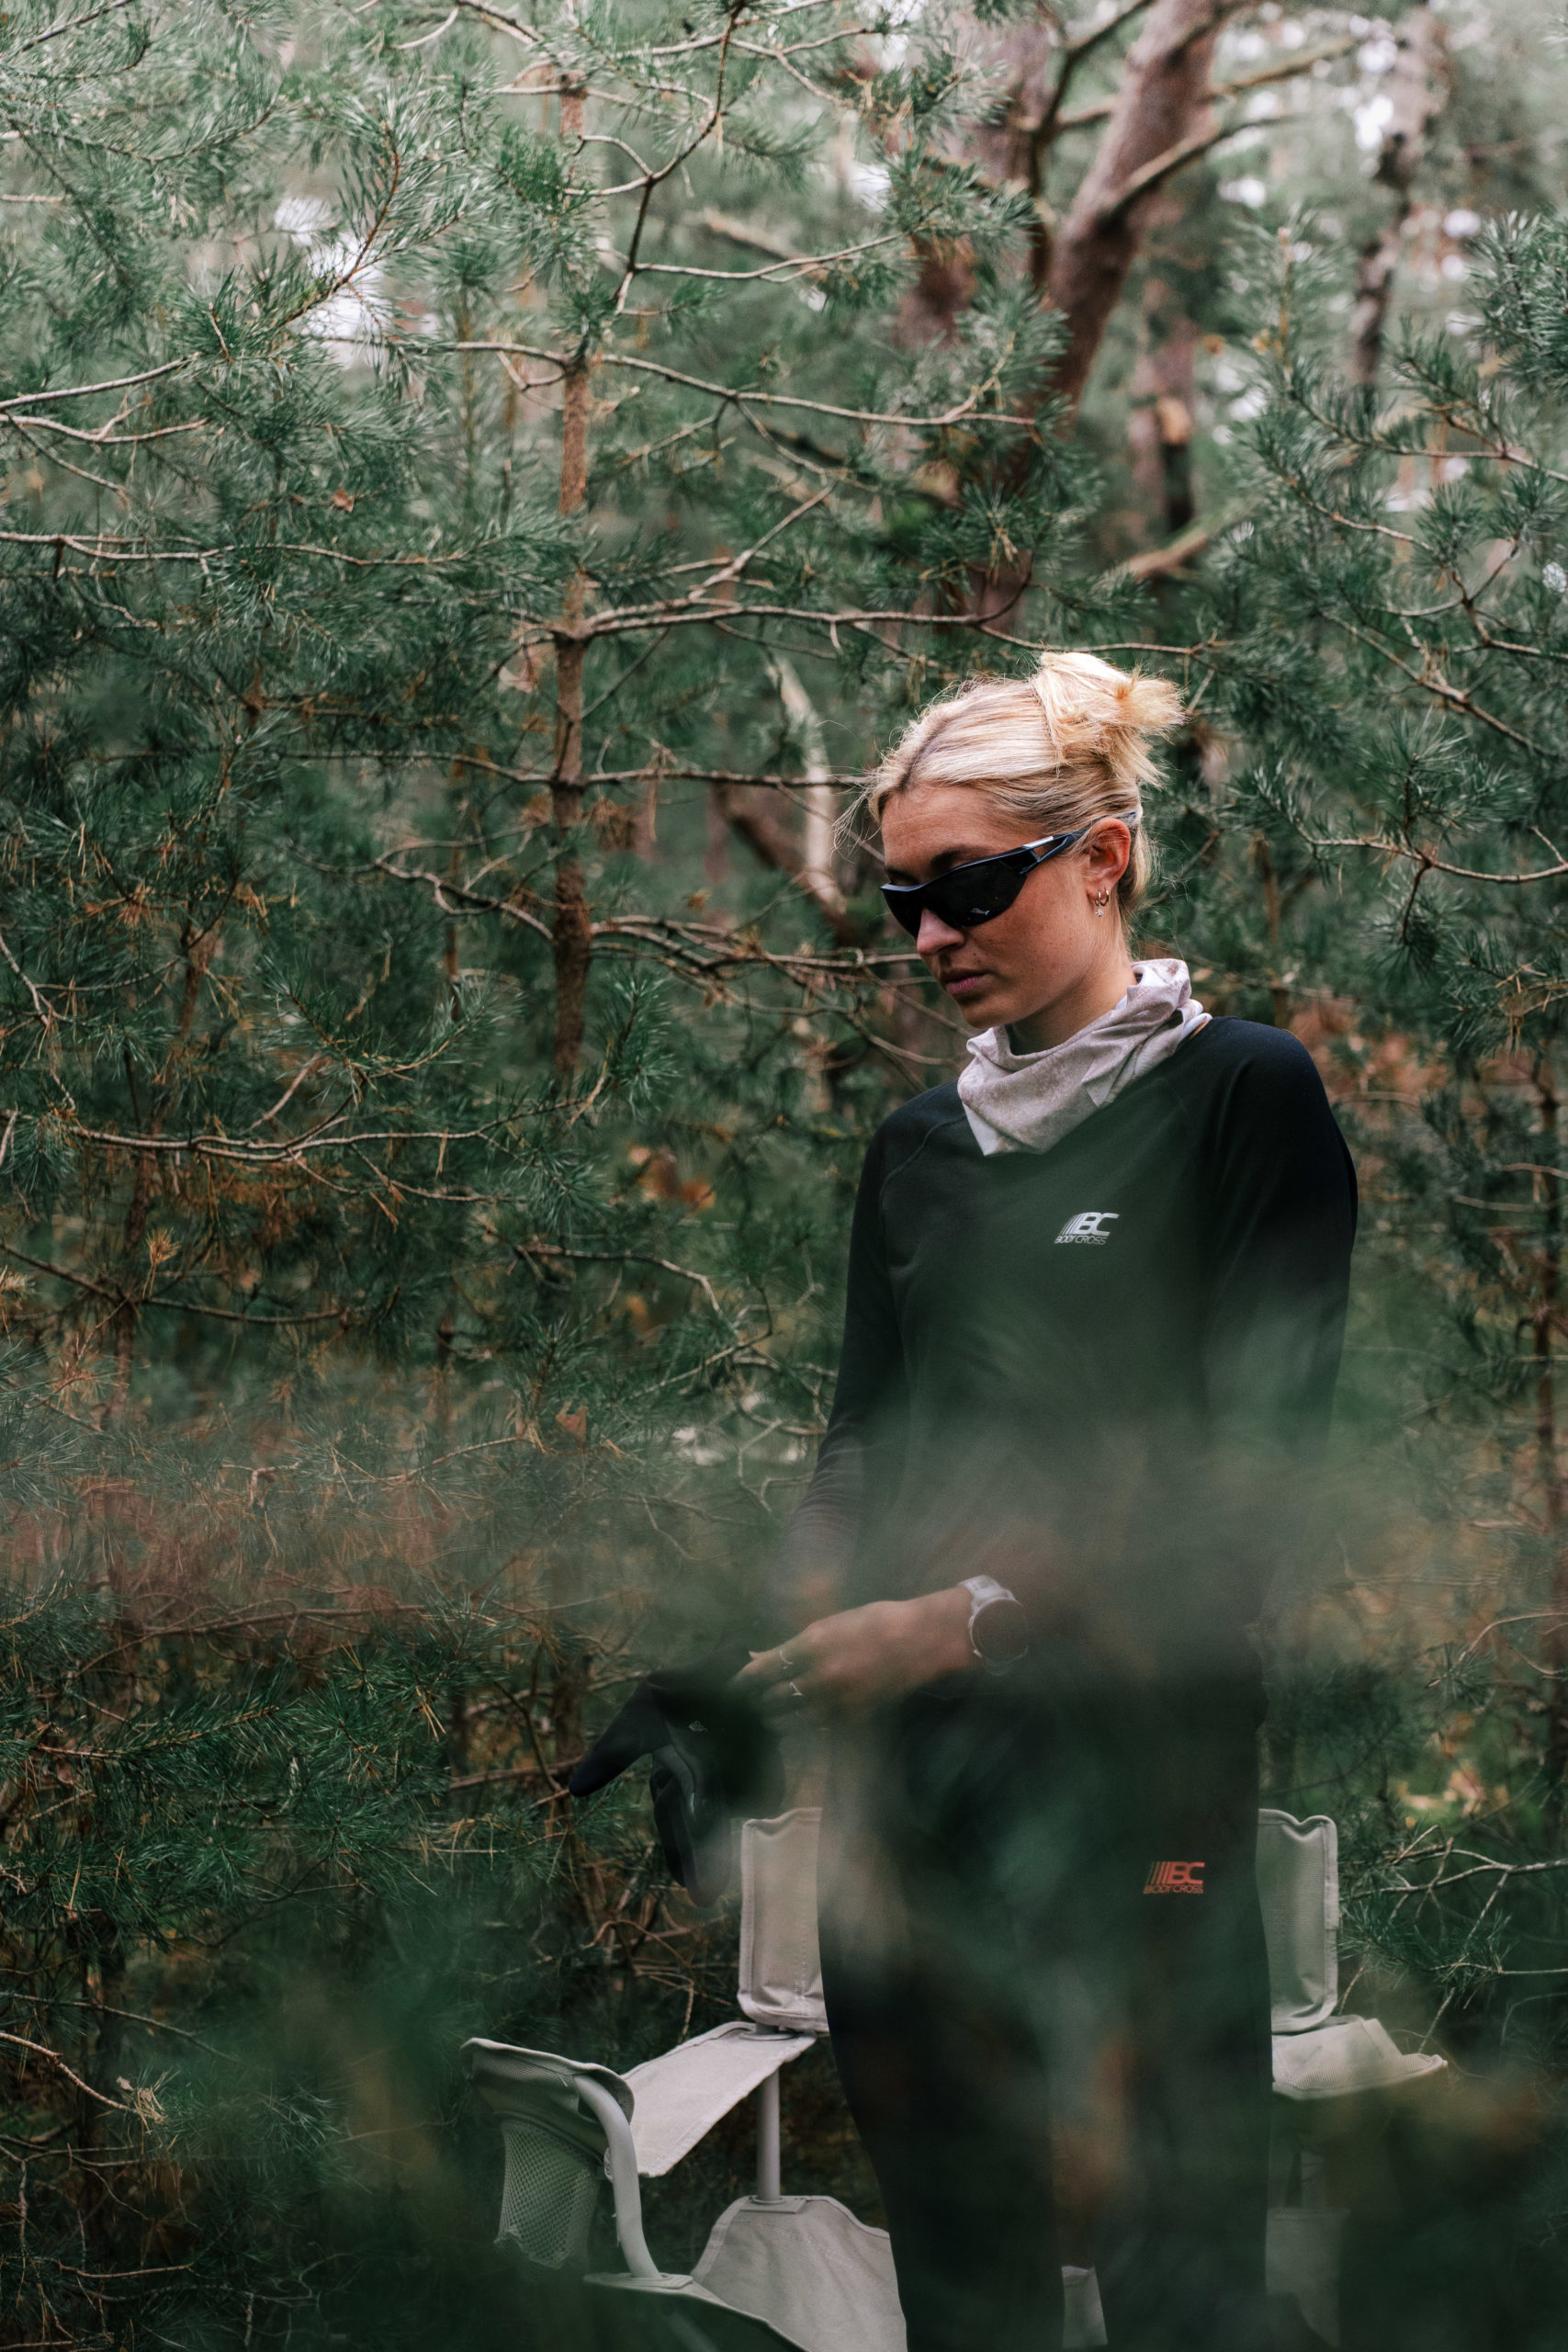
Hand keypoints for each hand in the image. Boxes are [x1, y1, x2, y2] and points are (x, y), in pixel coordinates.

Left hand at [737, 1587, 974, 1717]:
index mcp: (811, 1645)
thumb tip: (758, 1657)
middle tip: (745, 1704)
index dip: (741, 1682)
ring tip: (767, 1715)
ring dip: (776, 1717)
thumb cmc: (875, 1621)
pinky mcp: (854, 1718)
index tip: (730, 1688)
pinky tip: (802, 1719)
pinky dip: (806, 1724)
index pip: (762, 1671)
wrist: (921, 1640)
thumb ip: (792, 1646)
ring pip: (791, 1719)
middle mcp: (820, 1676)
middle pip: (772, 1699)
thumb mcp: (828, 1624)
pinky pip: (818, 1728)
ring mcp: (838, 1701)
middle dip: (756, 1702)